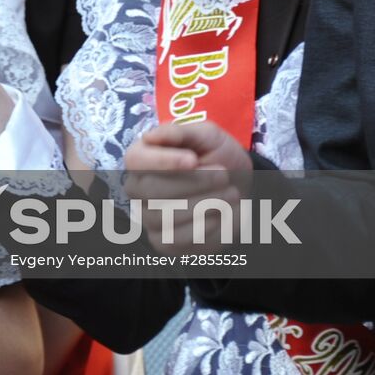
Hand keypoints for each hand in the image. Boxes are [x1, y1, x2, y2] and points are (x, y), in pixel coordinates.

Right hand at [122, 123, 250, 250]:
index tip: (193, 160)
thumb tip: (150, 136)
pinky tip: (221, 215)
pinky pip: (178, 240)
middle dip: (193, 183)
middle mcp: (137, 188)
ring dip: (204, 205)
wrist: (238, 186)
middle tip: (223, 175)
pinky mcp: (164, 242)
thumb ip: (180, 132)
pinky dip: (205, 228)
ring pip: (165, 217)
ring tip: (230, 193)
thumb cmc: (217, 156)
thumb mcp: (206, 135)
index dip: (163, 162)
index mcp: (140, 157)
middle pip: (151, 190)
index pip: (136, 161)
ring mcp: (147, 217)